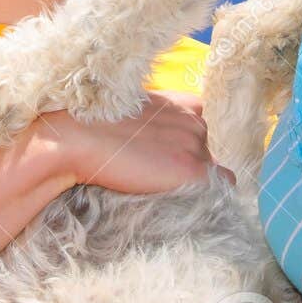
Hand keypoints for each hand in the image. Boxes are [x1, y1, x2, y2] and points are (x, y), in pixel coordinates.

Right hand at [36, 90, 223, 195]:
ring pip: (214, 171)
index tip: (164, 155)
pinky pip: (221, 188)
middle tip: (156, 173)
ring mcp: (197, 147)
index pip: (201, 126)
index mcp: (183, 105)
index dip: (184, 143)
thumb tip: (158, 147)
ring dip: (195, 180)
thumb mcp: (132, 112)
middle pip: (208, 152)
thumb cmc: (95, 126)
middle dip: (189, 163)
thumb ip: (155, 122)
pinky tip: (183, 197)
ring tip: (160, 185)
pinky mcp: (193, 170)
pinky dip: (209, 196)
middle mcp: (196, 123)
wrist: (80, 137)